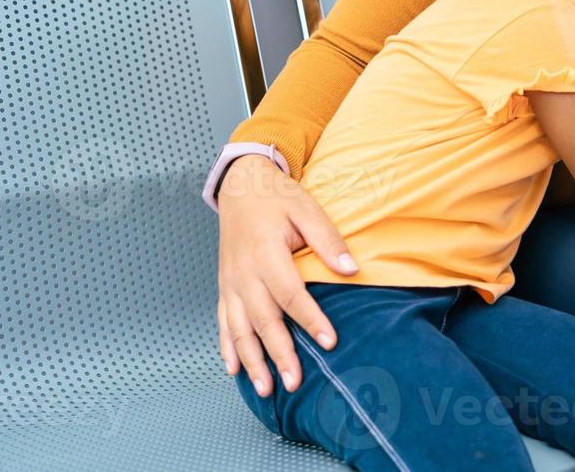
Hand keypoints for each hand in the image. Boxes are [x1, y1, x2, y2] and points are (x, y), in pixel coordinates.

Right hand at [216, 155, 358, 396]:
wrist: (241, 186)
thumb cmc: (278, 198)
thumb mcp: (307, 209)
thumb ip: (327, 240)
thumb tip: (351, 269)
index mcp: (266, 253)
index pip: (291, 294)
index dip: (311, 319)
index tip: (330, 341)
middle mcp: (243, 273)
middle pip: (263, 320)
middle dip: (280, 354)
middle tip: (296, 382)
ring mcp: (230, 282)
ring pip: (239, 329)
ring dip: (252, 361)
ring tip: (267, 389)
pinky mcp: (224, 286)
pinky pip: (223, 322)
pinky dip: (227, 347)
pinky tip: (234, 369)